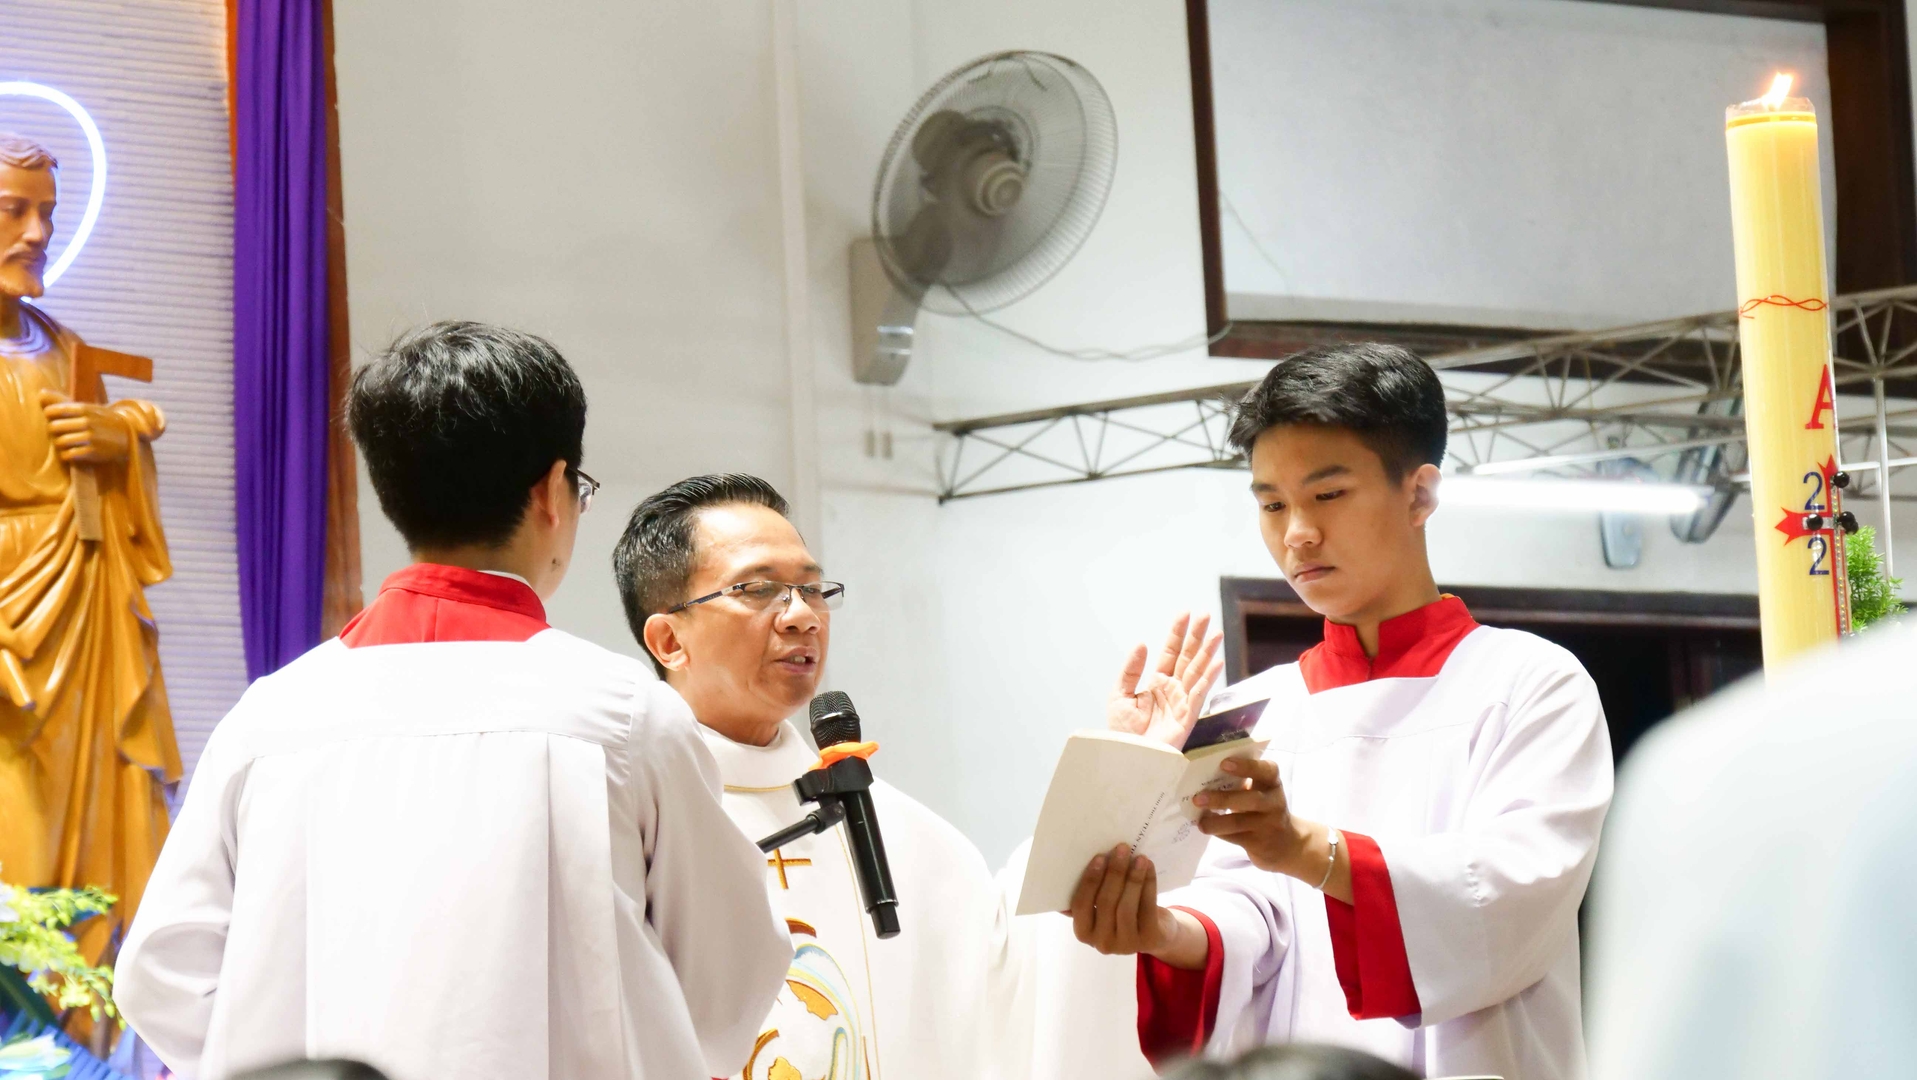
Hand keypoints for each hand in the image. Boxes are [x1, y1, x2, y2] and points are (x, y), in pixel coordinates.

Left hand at [40, 390, 131, 464]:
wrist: (129, 436)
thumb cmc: (103, 421)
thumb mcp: (87, 408)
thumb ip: (62, 401)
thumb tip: (40, 393)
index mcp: (84, 409)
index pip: (53, 411)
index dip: (49, 415)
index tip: (54, 418)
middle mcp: (86, 422)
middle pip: (53, 427)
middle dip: (53, 431)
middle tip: (58, 432)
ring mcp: (90, 438)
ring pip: (60, 442)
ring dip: (59, 444)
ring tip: (65, 443)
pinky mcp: (93, 452)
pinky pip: (68, 455)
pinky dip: (66, 455)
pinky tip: (71, 452)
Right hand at [1065, 844, 1207, 967]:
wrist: (1154, 935)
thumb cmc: (1120, 914)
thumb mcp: (1101, 910)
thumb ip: (1089, 895)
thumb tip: (1078, 863)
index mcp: (1084, 932)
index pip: (1081, 905)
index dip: (1090, 881)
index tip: (1099, 857)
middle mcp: (1102, 943)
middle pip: (1105, 903)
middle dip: (1114, 873)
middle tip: (1122, 849)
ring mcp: (1126, 944)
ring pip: (1126, 906)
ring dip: (1133, 878)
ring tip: (1140, 857)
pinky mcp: (1149, 938)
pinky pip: (1147, 907)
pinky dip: (1148, 884)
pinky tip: (1149, 867)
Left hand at [1108, 612, 1224, 747]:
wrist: (1126, 757)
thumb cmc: (1122, 732)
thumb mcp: (1120, 695)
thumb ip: (1131, 670)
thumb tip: (1142, 644)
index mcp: (1157, 683)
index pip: (1169, 652)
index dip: (1177, 633)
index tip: (1184, 614)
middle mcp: (1172, 689)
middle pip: (1187, 657)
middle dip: (1196, 637)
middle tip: (1204, 615)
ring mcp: (1182, 702)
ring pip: (1196, 671)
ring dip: (1207, 652)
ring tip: (1215, 633)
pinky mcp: (1187, 717)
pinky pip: (1199, 694)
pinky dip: (1208, 678)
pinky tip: (1216, 662)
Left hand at [1193, 758, 1347, 900]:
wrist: (1285, 843)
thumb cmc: (1263, 808)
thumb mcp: (1260, 791)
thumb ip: (1241, 781)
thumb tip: (1202, 773)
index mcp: (1272, 783)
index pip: (1267, 770)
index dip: (1246, 766)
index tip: (1224, 763)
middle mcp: (1273, 803)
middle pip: (1251, 799)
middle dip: (1223, 799)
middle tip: (1198, 797)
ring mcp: (1267, 825)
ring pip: (1240, 822)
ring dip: (1216, 821)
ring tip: (1200, 820)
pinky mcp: (1259, 844)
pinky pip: (1235, 837)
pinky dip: (1218, 832)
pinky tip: (1205, 826)